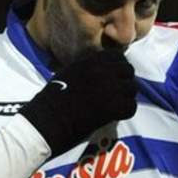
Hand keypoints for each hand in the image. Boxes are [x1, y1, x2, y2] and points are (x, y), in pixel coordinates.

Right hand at [19, 50, 137, 155]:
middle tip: (119, 93)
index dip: (119, 67)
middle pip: (129, 70)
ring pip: (132, 88)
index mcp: (90, 61)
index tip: (116, 76)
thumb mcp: (68, 73)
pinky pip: (131, 106)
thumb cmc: (51, 99)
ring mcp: (109, 88)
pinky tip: (115, 116)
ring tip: (117, 105)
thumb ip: (87, 68)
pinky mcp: (113, 107)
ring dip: (127, 97)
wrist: (45, 121)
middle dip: (126, 81)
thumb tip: (101, 69)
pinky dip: (125, 112)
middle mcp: (102, 71)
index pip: (118, 56)